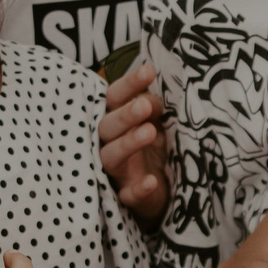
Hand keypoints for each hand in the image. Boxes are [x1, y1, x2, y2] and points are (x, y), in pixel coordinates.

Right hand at [98, 62, 169, 224]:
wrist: (160, 191)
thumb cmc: (152, 149)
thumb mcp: (156, 124)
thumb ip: (151, 109)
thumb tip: (149, 99)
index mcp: (115, 120)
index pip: (114, 98)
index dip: (129, 84)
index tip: (149, 70)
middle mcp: (109, 143)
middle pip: (107, 127)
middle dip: (125, 115)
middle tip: (145, 105)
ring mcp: (117, 172)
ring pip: (111, 158)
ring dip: (128, 144)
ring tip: (150, 131)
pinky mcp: (127, 197)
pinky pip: (129, 195)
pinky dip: (139, 189)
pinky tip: (151, 181)